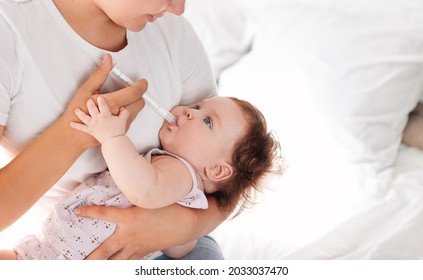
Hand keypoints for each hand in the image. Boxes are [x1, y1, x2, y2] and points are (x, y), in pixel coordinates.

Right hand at [61, 54, 146, 147]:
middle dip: (137, 95)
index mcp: (112, 103)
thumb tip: (108, 60)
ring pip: (136, 111)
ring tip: (120, 100)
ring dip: (132, 104)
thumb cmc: (78, 112)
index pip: (135, 93)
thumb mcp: (87, 89)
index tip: (142, 82)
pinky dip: (126, 112)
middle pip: (140, 103)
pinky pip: (129, 118)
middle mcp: (119, 115)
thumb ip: (100, 74)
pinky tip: (116, 109)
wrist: (74, 135)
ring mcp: (121, 124)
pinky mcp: (121, 131)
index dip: (142, 85)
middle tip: (130, 90)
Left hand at [70, 96, 128, 143]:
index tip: (99, 97)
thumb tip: (123, 108)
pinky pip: (81, 128)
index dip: (100, 100)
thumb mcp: (123, 120)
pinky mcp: (90, 130)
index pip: (102, 104)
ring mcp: (92, 124)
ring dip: (79, 112)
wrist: (113, 141)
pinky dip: (76, 125)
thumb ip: (124, 112)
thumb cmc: (118, 131)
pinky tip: (71, 123)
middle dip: (90, 103)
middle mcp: (97, 118)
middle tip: (89, 100)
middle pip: (92, 108)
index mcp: (105, 114)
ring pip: (84, 116)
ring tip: (76, 109)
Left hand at [74, 204, 196, 259]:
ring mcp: (136, 247)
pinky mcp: (144, 252)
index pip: (103, 214)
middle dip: (88, 259)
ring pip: (114, 261)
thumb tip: (127, 188)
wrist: (186, 224)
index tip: (76, 210)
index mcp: (129, 219)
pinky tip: (114, 265)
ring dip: (101, 266)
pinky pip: (128, 261)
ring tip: (89, 268)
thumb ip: (136, 196)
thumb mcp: (151, 199)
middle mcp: (129, 236)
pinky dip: (119, 264)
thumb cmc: (170, 208)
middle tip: (74, 263)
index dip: (89, 212)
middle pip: (103, 252)